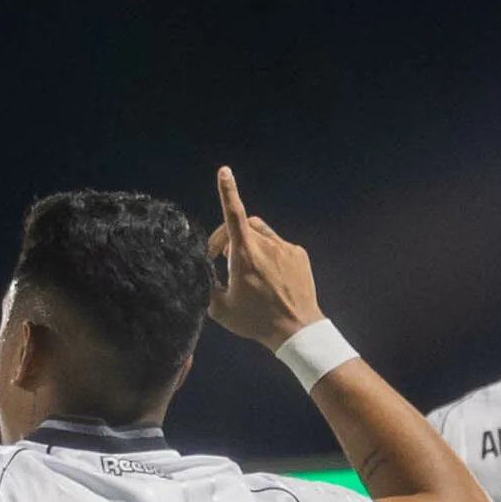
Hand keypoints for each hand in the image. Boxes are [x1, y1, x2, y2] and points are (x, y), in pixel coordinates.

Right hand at [202, 165, 324, 346]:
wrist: (296, 329)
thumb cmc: (256, 321)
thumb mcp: (221, 309)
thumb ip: (207, 286)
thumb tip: (201, 273)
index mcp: (245, 255)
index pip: (233, 215)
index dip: (228, 192)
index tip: (224, 172)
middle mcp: (267, 245)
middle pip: (244, 225)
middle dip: (228, 236)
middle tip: (219, 257)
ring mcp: (285, 248)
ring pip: (262, 234)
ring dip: (249, 245)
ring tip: (246, 270)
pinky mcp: (299, 254)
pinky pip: (279, 245)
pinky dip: (269, 254)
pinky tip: (269, 277)